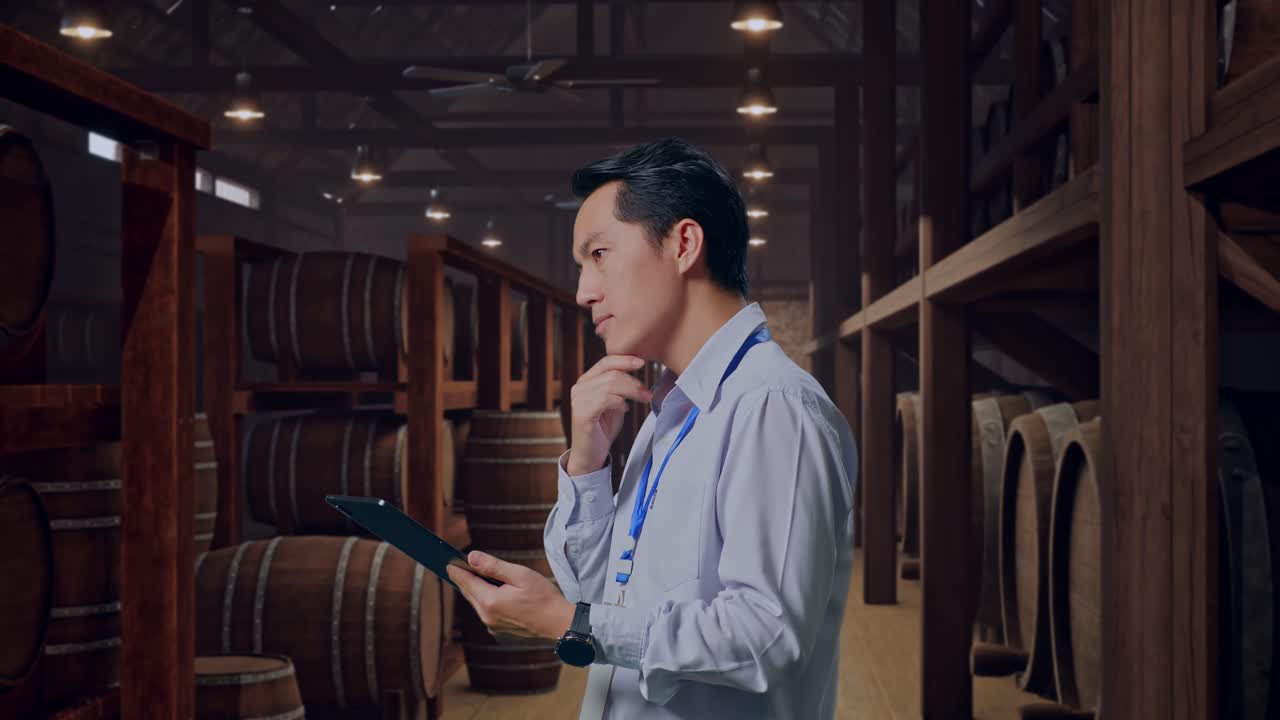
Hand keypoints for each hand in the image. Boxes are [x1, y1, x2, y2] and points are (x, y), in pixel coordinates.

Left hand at [447, 551, 575, 641]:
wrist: (559, 623)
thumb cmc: (543, 596)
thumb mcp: (520, 574)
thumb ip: (493, 566)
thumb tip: (471, 557)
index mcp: (490, 601)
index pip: (466, 581)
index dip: (456, 570)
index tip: (446, 561)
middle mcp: (487, 616)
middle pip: (469, 593)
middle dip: (465, 579)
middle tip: (458, 565)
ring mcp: (492, 626)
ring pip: (477, 603)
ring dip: (477, 590)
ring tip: (477, 576)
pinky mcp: (499, 631)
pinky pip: (486, 612)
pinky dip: (487, 601)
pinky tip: (494, 592)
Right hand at [567, 355, 652, 475]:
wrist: (591, 454)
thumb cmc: (602, 428)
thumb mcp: (615, 402)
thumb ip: (621, 387)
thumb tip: (637, 372)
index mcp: (586, 381)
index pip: (606, 362)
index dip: (625, 360)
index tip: (642, 363)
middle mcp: (580, 388)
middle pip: (611, 373)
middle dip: (634, 381)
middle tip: (647, 392)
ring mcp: (579, 400)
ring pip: (610, 384)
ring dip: (631, 391)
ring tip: (641, 399)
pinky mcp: (582, 413)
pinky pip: (605, 400)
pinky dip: (619, 403)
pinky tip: (624, 409)